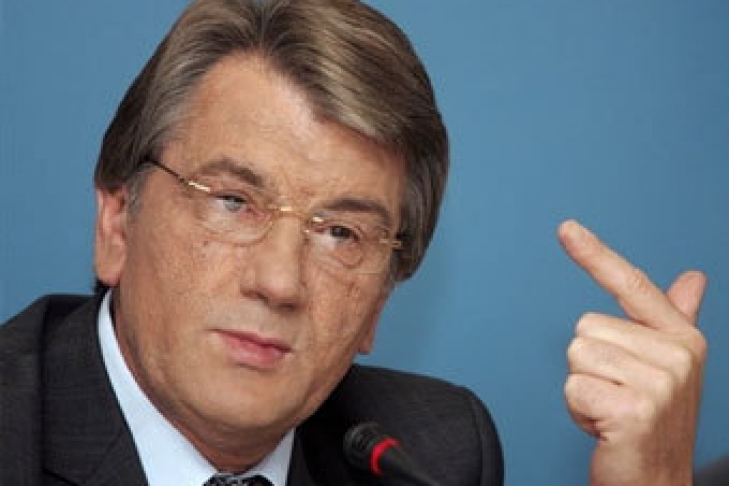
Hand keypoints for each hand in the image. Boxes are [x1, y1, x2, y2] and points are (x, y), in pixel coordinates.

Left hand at [560, 220, 706, 485]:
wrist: (657, 481)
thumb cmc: (653, 422)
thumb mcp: (667, 366)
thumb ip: (675, 317)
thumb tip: (693, 278)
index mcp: (682, 338)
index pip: (632, 285)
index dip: (596, 255)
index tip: (566, 228)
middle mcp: (677, 355)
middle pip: (586, 327)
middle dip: (590, 364)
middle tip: (617, 393)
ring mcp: (659, 382)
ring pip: (576, 356)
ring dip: (583, 388)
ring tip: (612, 408)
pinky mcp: (634, 408)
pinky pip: (573, 388)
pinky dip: (578, 411)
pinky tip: (606, 426)